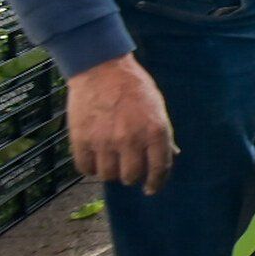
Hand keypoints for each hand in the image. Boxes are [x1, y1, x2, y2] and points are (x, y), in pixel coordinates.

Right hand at [68, 55, 176, 193]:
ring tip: (111, 160)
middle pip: (131, 177)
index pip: (159, 168)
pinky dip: (91, 167)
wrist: (101, 67)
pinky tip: (95, 158)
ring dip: (111, 172)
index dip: (156, 183)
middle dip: (131, 176)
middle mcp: (131, 139)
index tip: (151, 188)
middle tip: (128, 168)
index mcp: (155, 130)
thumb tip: (172, 155)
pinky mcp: (82, 140)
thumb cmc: (133, 85)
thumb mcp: (157, 106)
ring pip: (108, 176)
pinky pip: (86, 168)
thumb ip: (163, 134)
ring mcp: (105, 141)